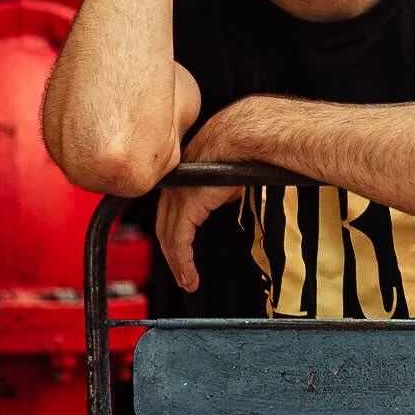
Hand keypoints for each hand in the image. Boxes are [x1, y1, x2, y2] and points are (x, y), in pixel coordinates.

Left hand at [155, 106, 249, 291]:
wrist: (249, 133)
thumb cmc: (247, 141)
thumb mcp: (231, 168)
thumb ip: (222, 183)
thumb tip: (226, 194)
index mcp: (186, 170)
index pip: (171, 205)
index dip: (174, 228)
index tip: (180, 247)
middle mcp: (177, 181)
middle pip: (165, 223)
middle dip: (171, 252)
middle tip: (180, 273)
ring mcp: (179, 192)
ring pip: (169, 236)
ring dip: (177, 263)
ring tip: (187, 281)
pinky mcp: (187, 204)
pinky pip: (179, 240)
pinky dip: (182, 261)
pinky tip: (189, 275)